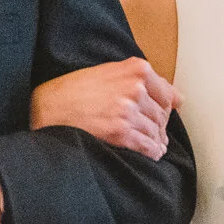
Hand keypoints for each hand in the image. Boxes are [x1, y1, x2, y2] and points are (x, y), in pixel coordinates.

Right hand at [31, 58, 178, 159]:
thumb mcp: (109, 72)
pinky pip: (147, 146)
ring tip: (154, 145)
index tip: (164, 114)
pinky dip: (151, 152)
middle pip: (162, 114)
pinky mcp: (121, 132)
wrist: (48, 107)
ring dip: (156, 141)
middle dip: (159, 126)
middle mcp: (136, 88)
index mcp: (137, 69)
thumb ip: (141, 80)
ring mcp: (129, 111)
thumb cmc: (74, 89)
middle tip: (156, 133)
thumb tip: (175, 97)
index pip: (167, 93)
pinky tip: (150, 153)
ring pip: (156, 131)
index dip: (166, 108)